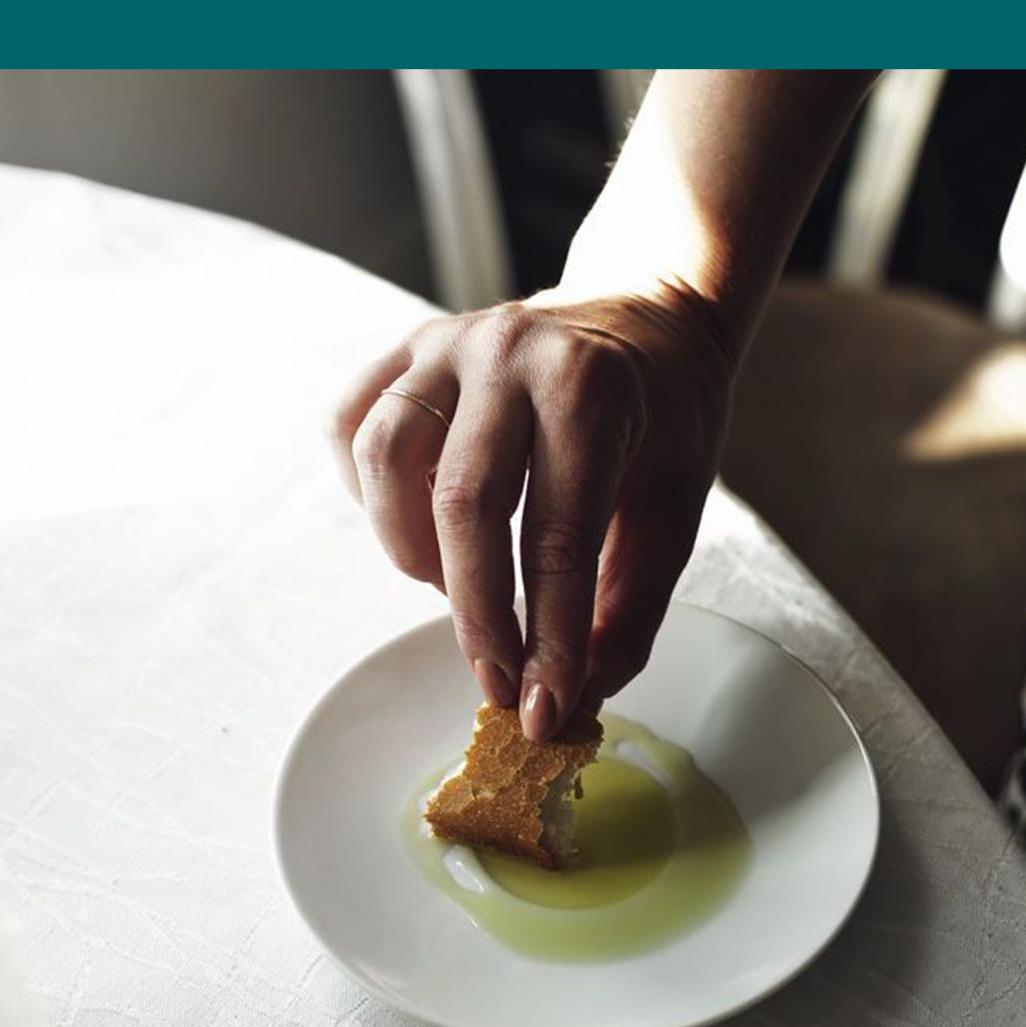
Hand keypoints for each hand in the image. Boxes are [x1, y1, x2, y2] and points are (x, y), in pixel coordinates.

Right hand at [333, 283, 735, 740]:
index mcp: (591, 388)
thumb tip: (572, 699)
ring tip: (450, 584)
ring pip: (385, 458)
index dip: (549, 637)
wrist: (650, 318)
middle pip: (462, 505)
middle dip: (476, 614)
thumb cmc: (666, 421)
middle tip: (494, 679)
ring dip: (409, 548)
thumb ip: (628, 609)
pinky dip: (367, 492)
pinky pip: (350, 425)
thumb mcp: (675, 512)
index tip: (542, 708)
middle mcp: (510, 351)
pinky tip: (415, 525)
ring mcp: (448, 341)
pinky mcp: (407, 348)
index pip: (558, 538)